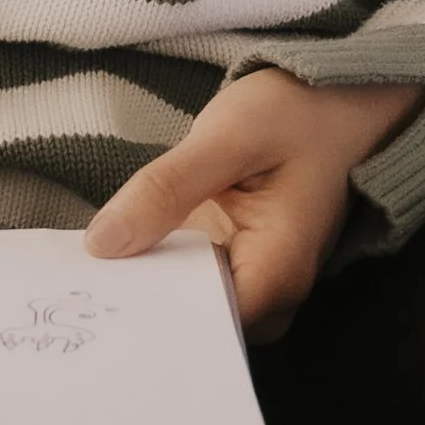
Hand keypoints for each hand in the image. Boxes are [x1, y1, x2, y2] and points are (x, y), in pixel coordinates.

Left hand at [84, 69, 421, 337]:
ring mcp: (258, 278)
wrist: (345, 96)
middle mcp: (272, 292)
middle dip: (141, 306)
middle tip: (79, 286)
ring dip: (147, 284)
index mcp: (277, 272)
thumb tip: (102, 244)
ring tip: (90, 271)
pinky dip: (160, 264)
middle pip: (195, 326)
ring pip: (190, 305)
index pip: (202, 328)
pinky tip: (119, 248)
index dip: (149, 317)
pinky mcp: (241, 259)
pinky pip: (194, 278)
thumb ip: (166, 189)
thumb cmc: (301, 112)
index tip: (97, 299)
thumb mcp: (228, 136)